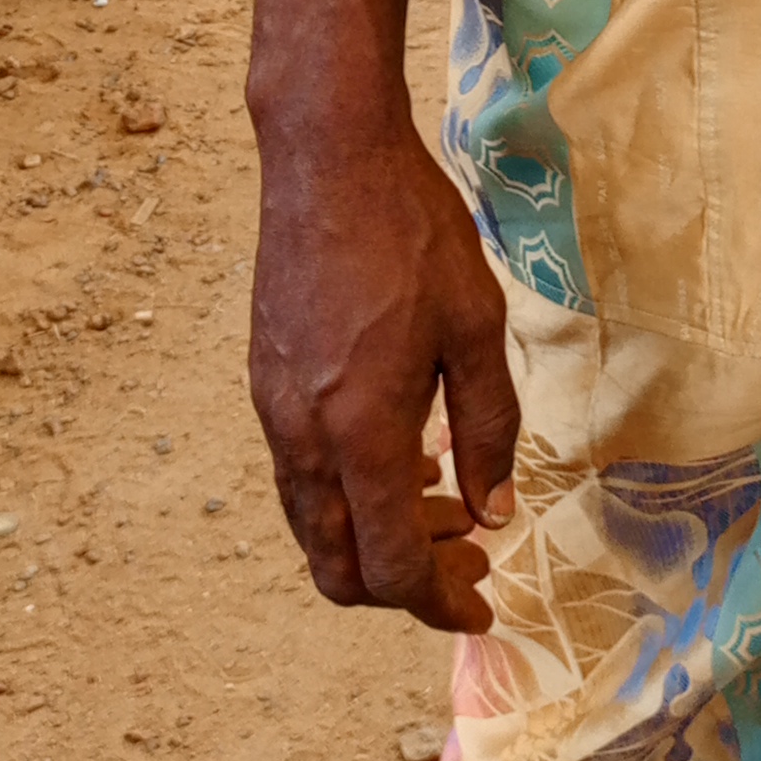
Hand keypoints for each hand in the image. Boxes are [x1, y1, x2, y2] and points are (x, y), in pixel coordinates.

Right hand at [242, 0, 519, 632]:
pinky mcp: (266, 381)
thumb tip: (493, 510)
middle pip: (337, 568)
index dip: (441, 603)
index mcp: (360, 435)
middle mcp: (304, 439)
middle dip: (403, 586)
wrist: (328, 157)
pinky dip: (350, 494)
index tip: (485, 603)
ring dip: (374, 539)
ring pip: (313, 526)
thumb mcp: (477, 329)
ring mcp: (274, 412)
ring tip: (446, 504)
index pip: (392, 568)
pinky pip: (302, 477)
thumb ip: (490, 429)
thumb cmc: (413, 234)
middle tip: (469, 558)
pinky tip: (405, 451)